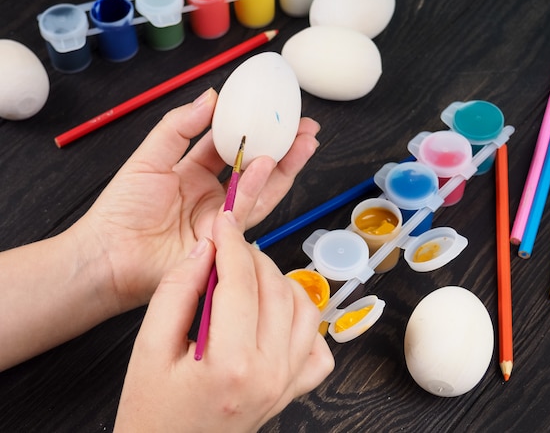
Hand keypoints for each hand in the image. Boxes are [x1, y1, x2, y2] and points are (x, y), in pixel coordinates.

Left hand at [71, 88, 319, 309]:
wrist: (110, 254)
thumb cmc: (121, 211)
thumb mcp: (149, 158)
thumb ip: (178, 128)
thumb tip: (209, 97)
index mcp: (194, 173)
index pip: (230, 146)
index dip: (251, 128)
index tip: (270, 110)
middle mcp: (214, 195)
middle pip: (255, 168)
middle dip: (283, 148)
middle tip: (305, 128)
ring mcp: (222, 217)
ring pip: (261, 189)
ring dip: (284, 166)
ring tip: (302, 143)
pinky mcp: (225, 237)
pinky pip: (245, 209)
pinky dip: (257, 186)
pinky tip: (267, 163)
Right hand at [115, 211, 334, 431]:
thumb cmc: (151, 413)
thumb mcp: (147, 348)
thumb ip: (176, 292)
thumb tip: (204, 249)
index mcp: (232, 363)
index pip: (241, 282)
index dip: (231, 243)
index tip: (222, 221)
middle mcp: (271, 373)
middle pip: (276, 289)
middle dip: (253, 256)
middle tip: (228, 246)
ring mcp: (288, 384)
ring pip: (306, 309)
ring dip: (280, 281)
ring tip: (250, 274)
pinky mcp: (292, 391)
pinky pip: (318, 348)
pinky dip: (305, 321)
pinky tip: (277, 314)